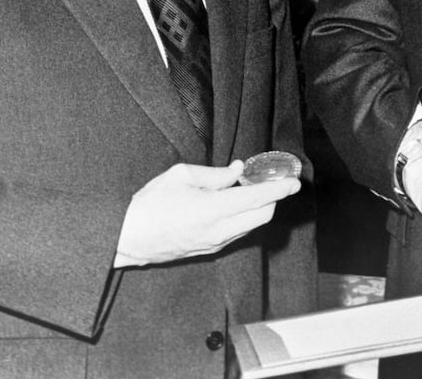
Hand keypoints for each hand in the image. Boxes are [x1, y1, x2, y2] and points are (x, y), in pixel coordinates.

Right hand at [114, 161, 299, 266]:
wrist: (128, 238)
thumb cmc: (150, 203)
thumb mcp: (181, 176)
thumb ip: (215, 174)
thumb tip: (238, 169)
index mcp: (213, 210)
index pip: (258, 199)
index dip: (279, 189)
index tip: (294, 181)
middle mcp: (219, 231)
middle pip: (263, 215)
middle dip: (272, 198)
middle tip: (269, 179)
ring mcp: (215, 244)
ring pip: (252, 225)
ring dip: (258, 207)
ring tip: (249, 187)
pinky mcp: (209, 250)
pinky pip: (238, 232)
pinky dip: (245, 217)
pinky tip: (235, 203)